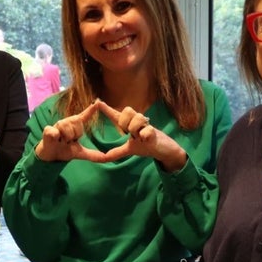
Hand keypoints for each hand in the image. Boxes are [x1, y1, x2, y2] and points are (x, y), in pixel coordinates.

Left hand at [35, 101, 186, 170]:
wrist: (168, 151)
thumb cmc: (149, 148)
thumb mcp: (128, 150)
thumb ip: (115, 152)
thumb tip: (101, 157)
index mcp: (128, 124)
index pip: (114, 114)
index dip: (104, 110)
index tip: (93, 104)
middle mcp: (136, 121)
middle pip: (124, 115)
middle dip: (124, 123)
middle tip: (130, 132)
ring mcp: (146, 124)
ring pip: (134, 120)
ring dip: (136, 130)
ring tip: (141, 136)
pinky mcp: (155, 132)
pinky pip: (145, 130)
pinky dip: (144, 134)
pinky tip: (145, 137)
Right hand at [35, 101, 106, 161]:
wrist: (51, 156)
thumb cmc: (64, 150)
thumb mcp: (80, 153)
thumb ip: (93, 155)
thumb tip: (106, 157)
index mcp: (75, 126)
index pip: (84, 117)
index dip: (90, 110)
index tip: (97, 102)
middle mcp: (66, 123)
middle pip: (78, 126)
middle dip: (75, 136)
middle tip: (68, 141)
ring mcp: (57, 125)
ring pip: (68, 131)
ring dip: (66, 139)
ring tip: (61, 141)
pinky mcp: (48, 130)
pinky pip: (55, 132)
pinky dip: (56, 136)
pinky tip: (55, 139)